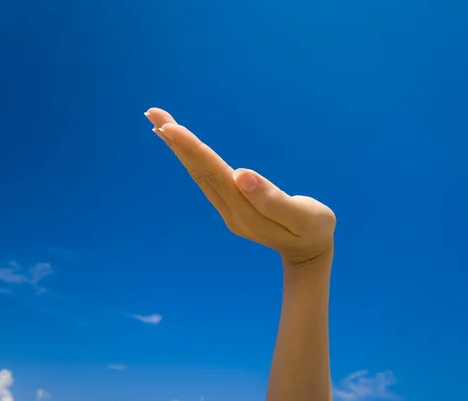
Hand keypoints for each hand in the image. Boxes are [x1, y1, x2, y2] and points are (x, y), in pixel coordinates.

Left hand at [144, 108, 335, 267]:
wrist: (309, 253)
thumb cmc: (313, 230)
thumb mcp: (302, 217)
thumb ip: (273, 199)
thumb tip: (241, 174)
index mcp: (245, 210)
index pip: (213, 173)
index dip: (191, 149)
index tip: (168, 128)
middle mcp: (229, 210)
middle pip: (198, 170)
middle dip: (176, 141)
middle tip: (153, 113)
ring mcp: (228, 209)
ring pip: (198, 173)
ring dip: (178, 148)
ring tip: (159, 123)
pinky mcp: (232, 205)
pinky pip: (206, 177)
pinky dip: (191, 158)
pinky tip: (182, 147)